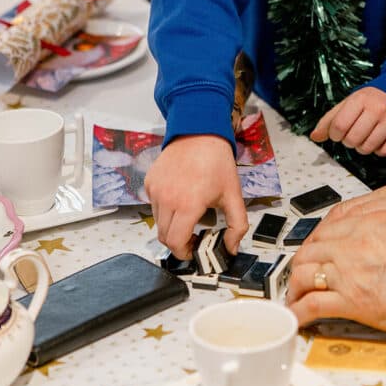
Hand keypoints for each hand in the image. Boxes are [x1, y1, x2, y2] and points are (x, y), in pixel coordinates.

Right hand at [144, 135, 248, 256]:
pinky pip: (153, 206)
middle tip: (193, 237)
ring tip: (189, 216)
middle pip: (164, 236)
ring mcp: (155, 190)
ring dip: (171, 226)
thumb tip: (231, 249)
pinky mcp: (149, 183)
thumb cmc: (217, 163)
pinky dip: (165, 210)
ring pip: (158, 222)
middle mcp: (167, 199)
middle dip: (178, 242)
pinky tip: (180, 200)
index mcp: (188, 204)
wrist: (199, 133)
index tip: (194, 250)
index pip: (175, 242)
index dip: (184, 253)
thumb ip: (237, 226)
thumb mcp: (234, 196)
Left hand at [286, 212, 385, 336]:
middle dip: (301, 265)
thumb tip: (377, 248)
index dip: (315, 244)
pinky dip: (299, 311)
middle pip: (312, 249)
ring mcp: (351, 271)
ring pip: (306, 274)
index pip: (330, 228)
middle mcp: (357, 242)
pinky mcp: (352, 300)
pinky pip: (313, 304)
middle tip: (299, 277)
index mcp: (374, 222)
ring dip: (295, 288)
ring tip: (294, 298)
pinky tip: (296, 317)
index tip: (313, 253)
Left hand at [310, 87, 385, 155]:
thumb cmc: (368, 101)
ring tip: (365, 137)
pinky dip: (379, 150)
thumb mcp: (347, 104)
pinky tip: (379, 139)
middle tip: (353, 134)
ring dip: (363, 147)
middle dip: (349, 142)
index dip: (335, 135)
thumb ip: (329, 120)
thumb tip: (315, 137)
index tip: (338, 133)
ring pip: (368, 148)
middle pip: (352, 140)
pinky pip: (385, 152)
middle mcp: (377, 108)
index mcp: (360, 99)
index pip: (338, 126)